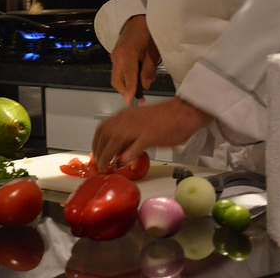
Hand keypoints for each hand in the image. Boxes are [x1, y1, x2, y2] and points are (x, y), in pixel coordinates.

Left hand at [92, 98, 213, 170]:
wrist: (183, 112)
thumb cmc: (165, 118)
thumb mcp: (140, 123)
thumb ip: (128, 135)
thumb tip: (118, 149)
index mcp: (125, 116)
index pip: (102, 129)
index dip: (96, 143)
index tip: (96, 153)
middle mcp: (127, 120)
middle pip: (104, 136)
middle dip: (99, 152)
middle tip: (99, 164)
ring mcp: (137, 128)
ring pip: (114, 142)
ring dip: (107, 156)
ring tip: (106, 167)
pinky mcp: (149, 136)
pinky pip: (133, 147)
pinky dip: (126, 156)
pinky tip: (123, 163)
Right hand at [110, 15, 159, 103]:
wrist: (137, 19)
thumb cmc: (148, 33)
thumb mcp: (153, 53)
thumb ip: (148, 70)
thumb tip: (145, 85)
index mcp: (127, 55)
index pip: (128, 77)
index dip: (130, 91)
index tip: (130, 101)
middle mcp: (117, 57)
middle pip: (117, 81)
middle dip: (125, 91)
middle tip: (139, 97)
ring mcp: (115, 57)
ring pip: (117, 77)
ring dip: (126, 85)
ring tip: (140, 87)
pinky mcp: (116, 56)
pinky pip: (118, 71)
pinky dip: (126, 77)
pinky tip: (136, 77)